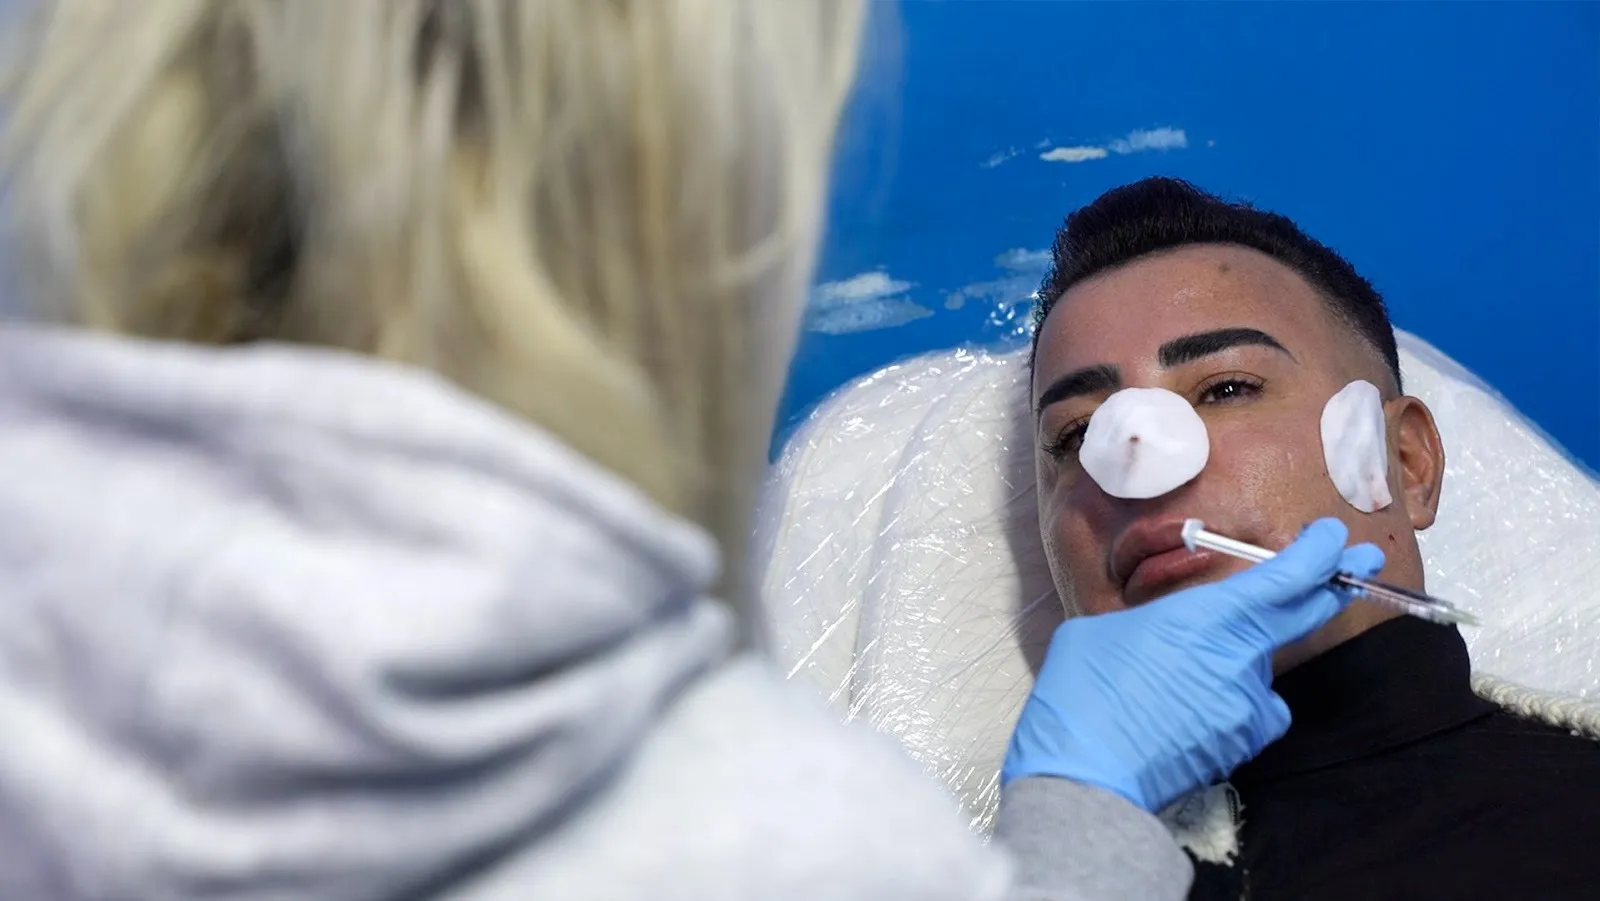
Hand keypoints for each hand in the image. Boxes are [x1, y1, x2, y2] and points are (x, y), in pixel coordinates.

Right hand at [1001, 517, 1383, 813]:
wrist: (1086, 772)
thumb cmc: (1080, 693)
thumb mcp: (1103, 630)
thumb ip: (1153, 625)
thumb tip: (1164, 636)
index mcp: (1205, 617)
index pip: (1282, 579)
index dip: (1316, 554)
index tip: (1336, 536)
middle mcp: (1238, 656)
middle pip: (1302, 614)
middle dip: (1335, 583)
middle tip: (1363, 562)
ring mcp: (1246, 702)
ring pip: (1260, 671)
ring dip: (1236, 666)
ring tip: (1171, 687)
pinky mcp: (1242, 742)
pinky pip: (1253, 712)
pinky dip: (1234, 708)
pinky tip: (1190, 717)